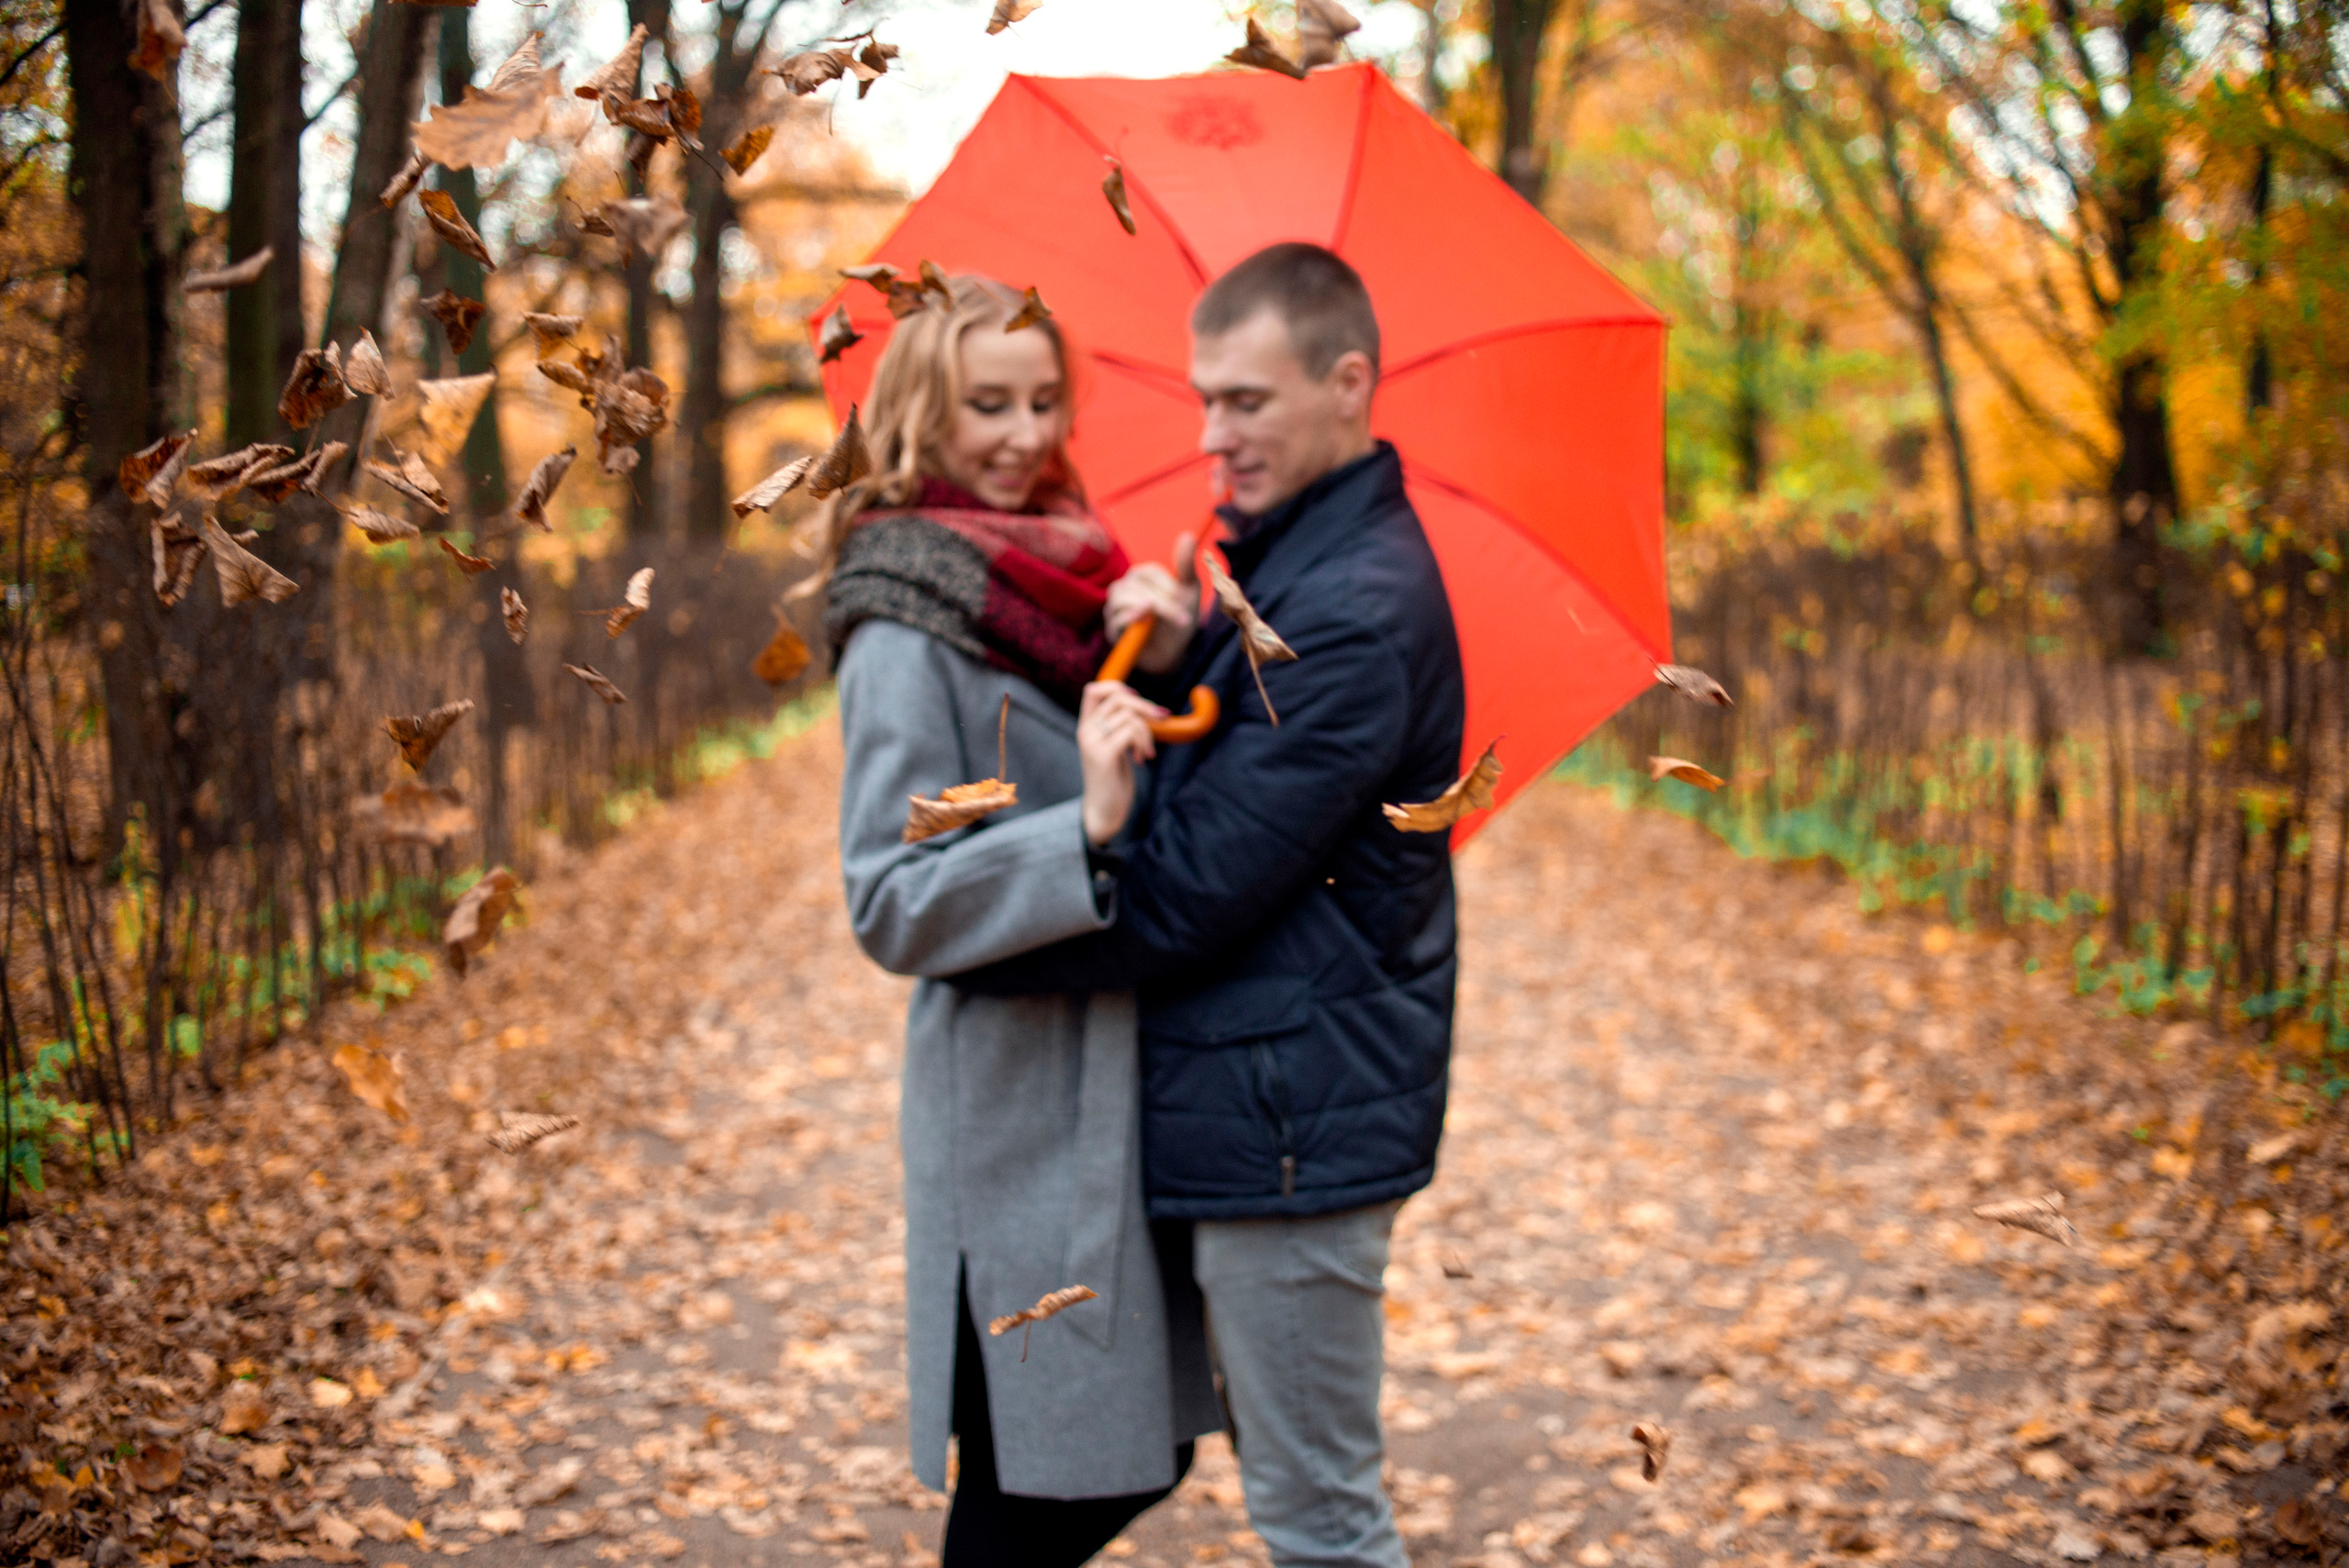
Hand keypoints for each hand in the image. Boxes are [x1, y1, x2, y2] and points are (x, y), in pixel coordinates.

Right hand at [1078, 681, 1165, 846]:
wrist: (1104, 811)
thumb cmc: (1113, 779)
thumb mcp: (1115, 746)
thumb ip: (1120, 726)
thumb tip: (1146, 706)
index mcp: (1086, 726)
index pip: (1093, 689)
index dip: (1117, 687)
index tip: (1137, 700)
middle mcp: (1085, 731)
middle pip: (1119, 698)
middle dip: (1146, 706)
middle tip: (1162, 719)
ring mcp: (1092, 743)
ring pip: (1130, 716)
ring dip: (1147, 733)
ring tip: (1146, 752)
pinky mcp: (1103, 755)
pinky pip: (1131, 732)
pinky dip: (1144, 743)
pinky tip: (1141, 759)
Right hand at [1104, 531, 1198, 674]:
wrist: (1175, 653)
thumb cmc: (1180, 618)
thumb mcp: (1189, 591)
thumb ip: (1185, 565)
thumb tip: (1188, 534)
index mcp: (1142, 575)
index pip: (1150, 573)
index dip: (1168, 587)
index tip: (1185, 603)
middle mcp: (1125, 587)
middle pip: (1135, 586)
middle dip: (1162, 602)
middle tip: (1182, 618)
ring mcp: (1116, 608)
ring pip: (1121, 598)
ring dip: (1145, 608)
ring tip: (1161, 617)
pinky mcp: (1113, 629)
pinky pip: (1115, 618)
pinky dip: (1129, 617)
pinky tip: (1144, 620)